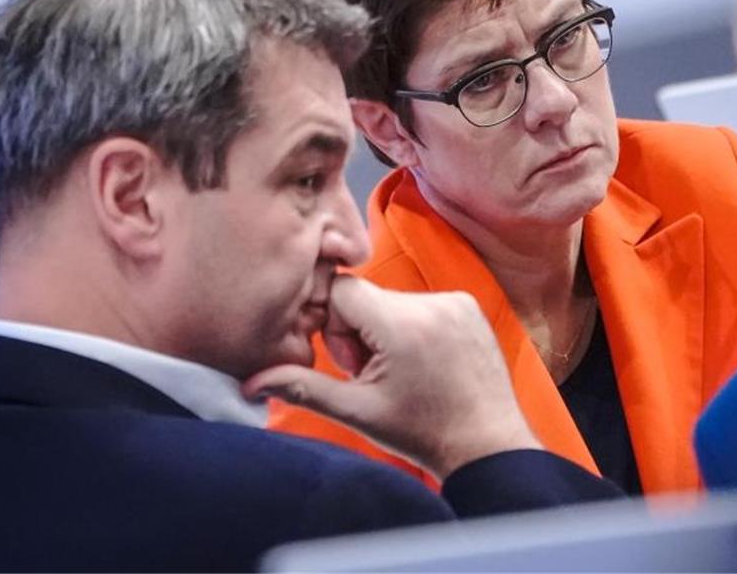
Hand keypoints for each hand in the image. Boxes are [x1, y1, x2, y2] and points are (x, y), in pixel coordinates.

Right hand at [243, 275, 539, 479]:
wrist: (487, 446)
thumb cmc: (423, 433)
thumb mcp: (357, 411)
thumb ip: (301, 386)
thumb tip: (249, 381)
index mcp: (402, 324)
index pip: (341, 290)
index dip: (334, 326)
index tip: (351, 364)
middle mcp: (432, 302)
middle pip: (365, 296)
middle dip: (359, 332)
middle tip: (374, 375)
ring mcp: (456, 301)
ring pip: (391, 300)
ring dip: (385, 330)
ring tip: (402, 373)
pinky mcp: (469, 305)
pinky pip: (421, 303)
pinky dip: (412, 327)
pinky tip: (424, 364)